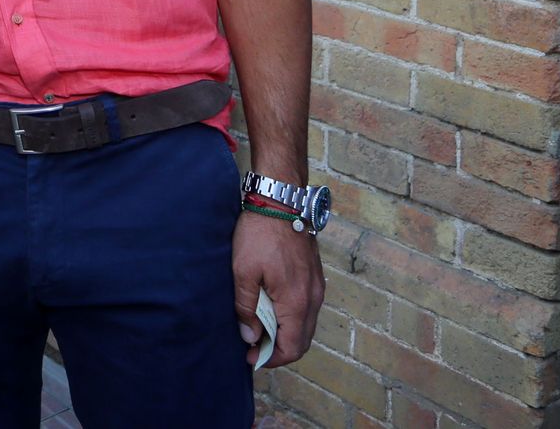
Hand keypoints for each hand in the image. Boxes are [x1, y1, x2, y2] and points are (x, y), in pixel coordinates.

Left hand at [232, 208, 324, 367]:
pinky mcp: (315, 275)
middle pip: (302, 340)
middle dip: (279, 350)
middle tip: (254, 348)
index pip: (292, 348)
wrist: (281, 200)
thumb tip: (250, 336)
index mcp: (296, 302)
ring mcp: (317, 286)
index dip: (271, 359)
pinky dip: (293, 318)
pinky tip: (273, 309)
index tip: (251, 357)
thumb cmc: (260, 233)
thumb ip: (246, 307)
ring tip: (261, 329)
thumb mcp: (243, 271)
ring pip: (307, 324)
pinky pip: (308, 308)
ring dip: (286, 334)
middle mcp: (313, 298)